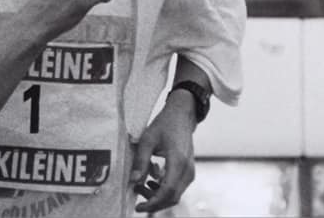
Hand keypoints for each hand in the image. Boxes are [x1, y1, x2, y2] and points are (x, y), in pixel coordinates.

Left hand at [131, 92, 197, 213]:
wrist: (182, 116)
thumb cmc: (164, 125)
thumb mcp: (147, 139)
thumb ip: (141, 160)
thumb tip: (133, 181)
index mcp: (178, 161)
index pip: (168, 191)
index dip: (153, 203)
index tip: (138, 207)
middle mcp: (188, 170)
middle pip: (172, 197)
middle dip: (153, 201)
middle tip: (136, 195)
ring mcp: (190, 172)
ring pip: (175, 195)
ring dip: (157, 195)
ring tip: (141, 185)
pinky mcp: (188, 172)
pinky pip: (177, 188)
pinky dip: (163, 189)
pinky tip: (152, 179)